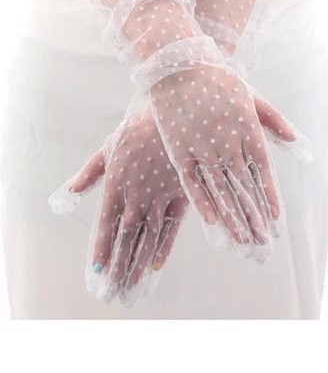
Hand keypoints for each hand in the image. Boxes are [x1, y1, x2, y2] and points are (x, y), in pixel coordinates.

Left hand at [48, 104, 188, 306]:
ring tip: (132, 289)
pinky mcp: (181, 195)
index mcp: (117, 183)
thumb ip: (90, 173)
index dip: (102, 249)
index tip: (98, 272)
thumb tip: (67, 194)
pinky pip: (171, 227)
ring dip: (138, 265)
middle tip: (113, 293)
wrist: (177, 113)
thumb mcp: (110, 146)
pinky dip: (163, 248)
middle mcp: (137, 196)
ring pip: (148, 238)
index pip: (106, 225)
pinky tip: (156, 266)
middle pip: (126, 238)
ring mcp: (161, 197)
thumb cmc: (140, 126)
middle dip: (119, 267)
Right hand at [150, 63, 303, 260]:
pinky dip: (201, 201)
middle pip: (244, 186)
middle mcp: (227, 142)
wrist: (180, 66)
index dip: (270, 196)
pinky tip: (212, 222)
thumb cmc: (218, 80)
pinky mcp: (180, 150)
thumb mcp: (252, 96)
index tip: (276, 220)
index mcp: (247, 129)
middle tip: (263, 244)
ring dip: (232, 216)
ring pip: (220, 189)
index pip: (263, 171)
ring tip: (243, 241)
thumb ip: (274, 121)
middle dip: (254, 216)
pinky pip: (192, 181)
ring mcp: (202, 147)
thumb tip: (298, 142)